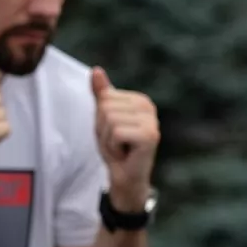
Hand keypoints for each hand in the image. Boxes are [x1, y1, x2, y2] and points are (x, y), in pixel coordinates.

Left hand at [91, 67, 159, 208]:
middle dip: (103, 130)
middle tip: (116, 143)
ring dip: (108, 140)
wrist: (126, 176)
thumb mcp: (103, 119)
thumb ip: (101, 95)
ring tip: (120, 148)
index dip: (100, 119)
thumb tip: (95, 70)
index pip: (104, 98)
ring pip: (109, 121)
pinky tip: (125, 153)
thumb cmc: (116, 148)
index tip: (113, 132)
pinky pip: (116, 133)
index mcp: (139, 100)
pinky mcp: (149, 136)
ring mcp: (151, 121)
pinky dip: (113, 147)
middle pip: (105, 108)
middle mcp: (149, 107)